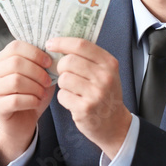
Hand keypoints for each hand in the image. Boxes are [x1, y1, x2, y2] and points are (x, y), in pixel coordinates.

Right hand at [0, 41, 54, 164]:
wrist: (25, 121)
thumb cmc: (33, 94)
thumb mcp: (41, 75)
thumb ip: (43, 63)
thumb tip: (55, 51)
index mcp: (4, 59)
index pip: (15, 46)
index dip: (35, 53)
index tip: (49, 62)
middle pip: (15, 63)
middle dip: (37, 72)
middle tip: (48, 81)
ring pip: (15, 81)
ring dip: (35, 87)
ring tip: (42, 93)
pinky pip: (15, 100)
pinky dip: (31, 101)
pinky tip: (36, 102)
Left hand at [46, 37, 131, 157]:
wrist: (114, 123)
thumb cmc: (105, 94)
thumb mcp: (105, 72)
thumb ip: (89, 57)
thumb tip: (60, 42)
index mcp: (109, 63)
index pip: (81, 45)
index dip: (62, 42)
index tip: (50, 43)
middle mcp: (105, 77)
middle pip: (68, 61)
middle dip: (61, 67)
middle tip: (65, 74)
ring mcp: (95, 93)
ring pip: (64, 78)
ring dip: (63, 84)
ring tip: (73, 90)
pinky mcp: (85, 108)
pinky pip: (62, 95)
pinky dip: (64, 98)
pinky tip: (73, 101)